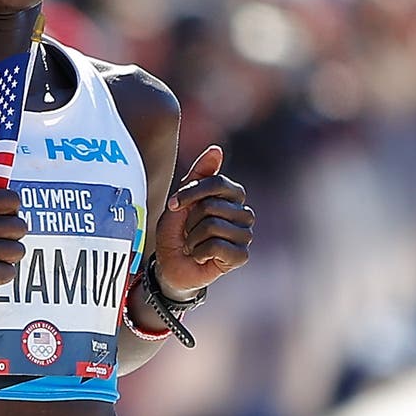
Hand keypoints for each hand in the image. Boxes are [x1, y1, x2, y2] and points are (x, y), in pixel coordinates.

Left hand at [152, 145, 252, 297]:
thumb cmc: (176, 232)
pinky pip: (216, 246)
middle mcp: (243, 213)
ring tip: (194, 244)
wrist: (170, 266)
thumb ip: (198, 175)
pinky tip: (201, 257)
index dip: (191, 192)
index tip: (174, 204)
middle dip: (190, 219)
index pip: (217, 183)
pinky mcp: (241, 256)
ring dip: (193, 238)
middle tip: (188, 231)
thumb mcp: (181, 199)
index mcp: (232, 196)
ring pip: (213, 226)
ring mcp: (244, 235)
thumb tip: (216, 149)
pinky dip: (200, 253)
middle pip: (212, 205)